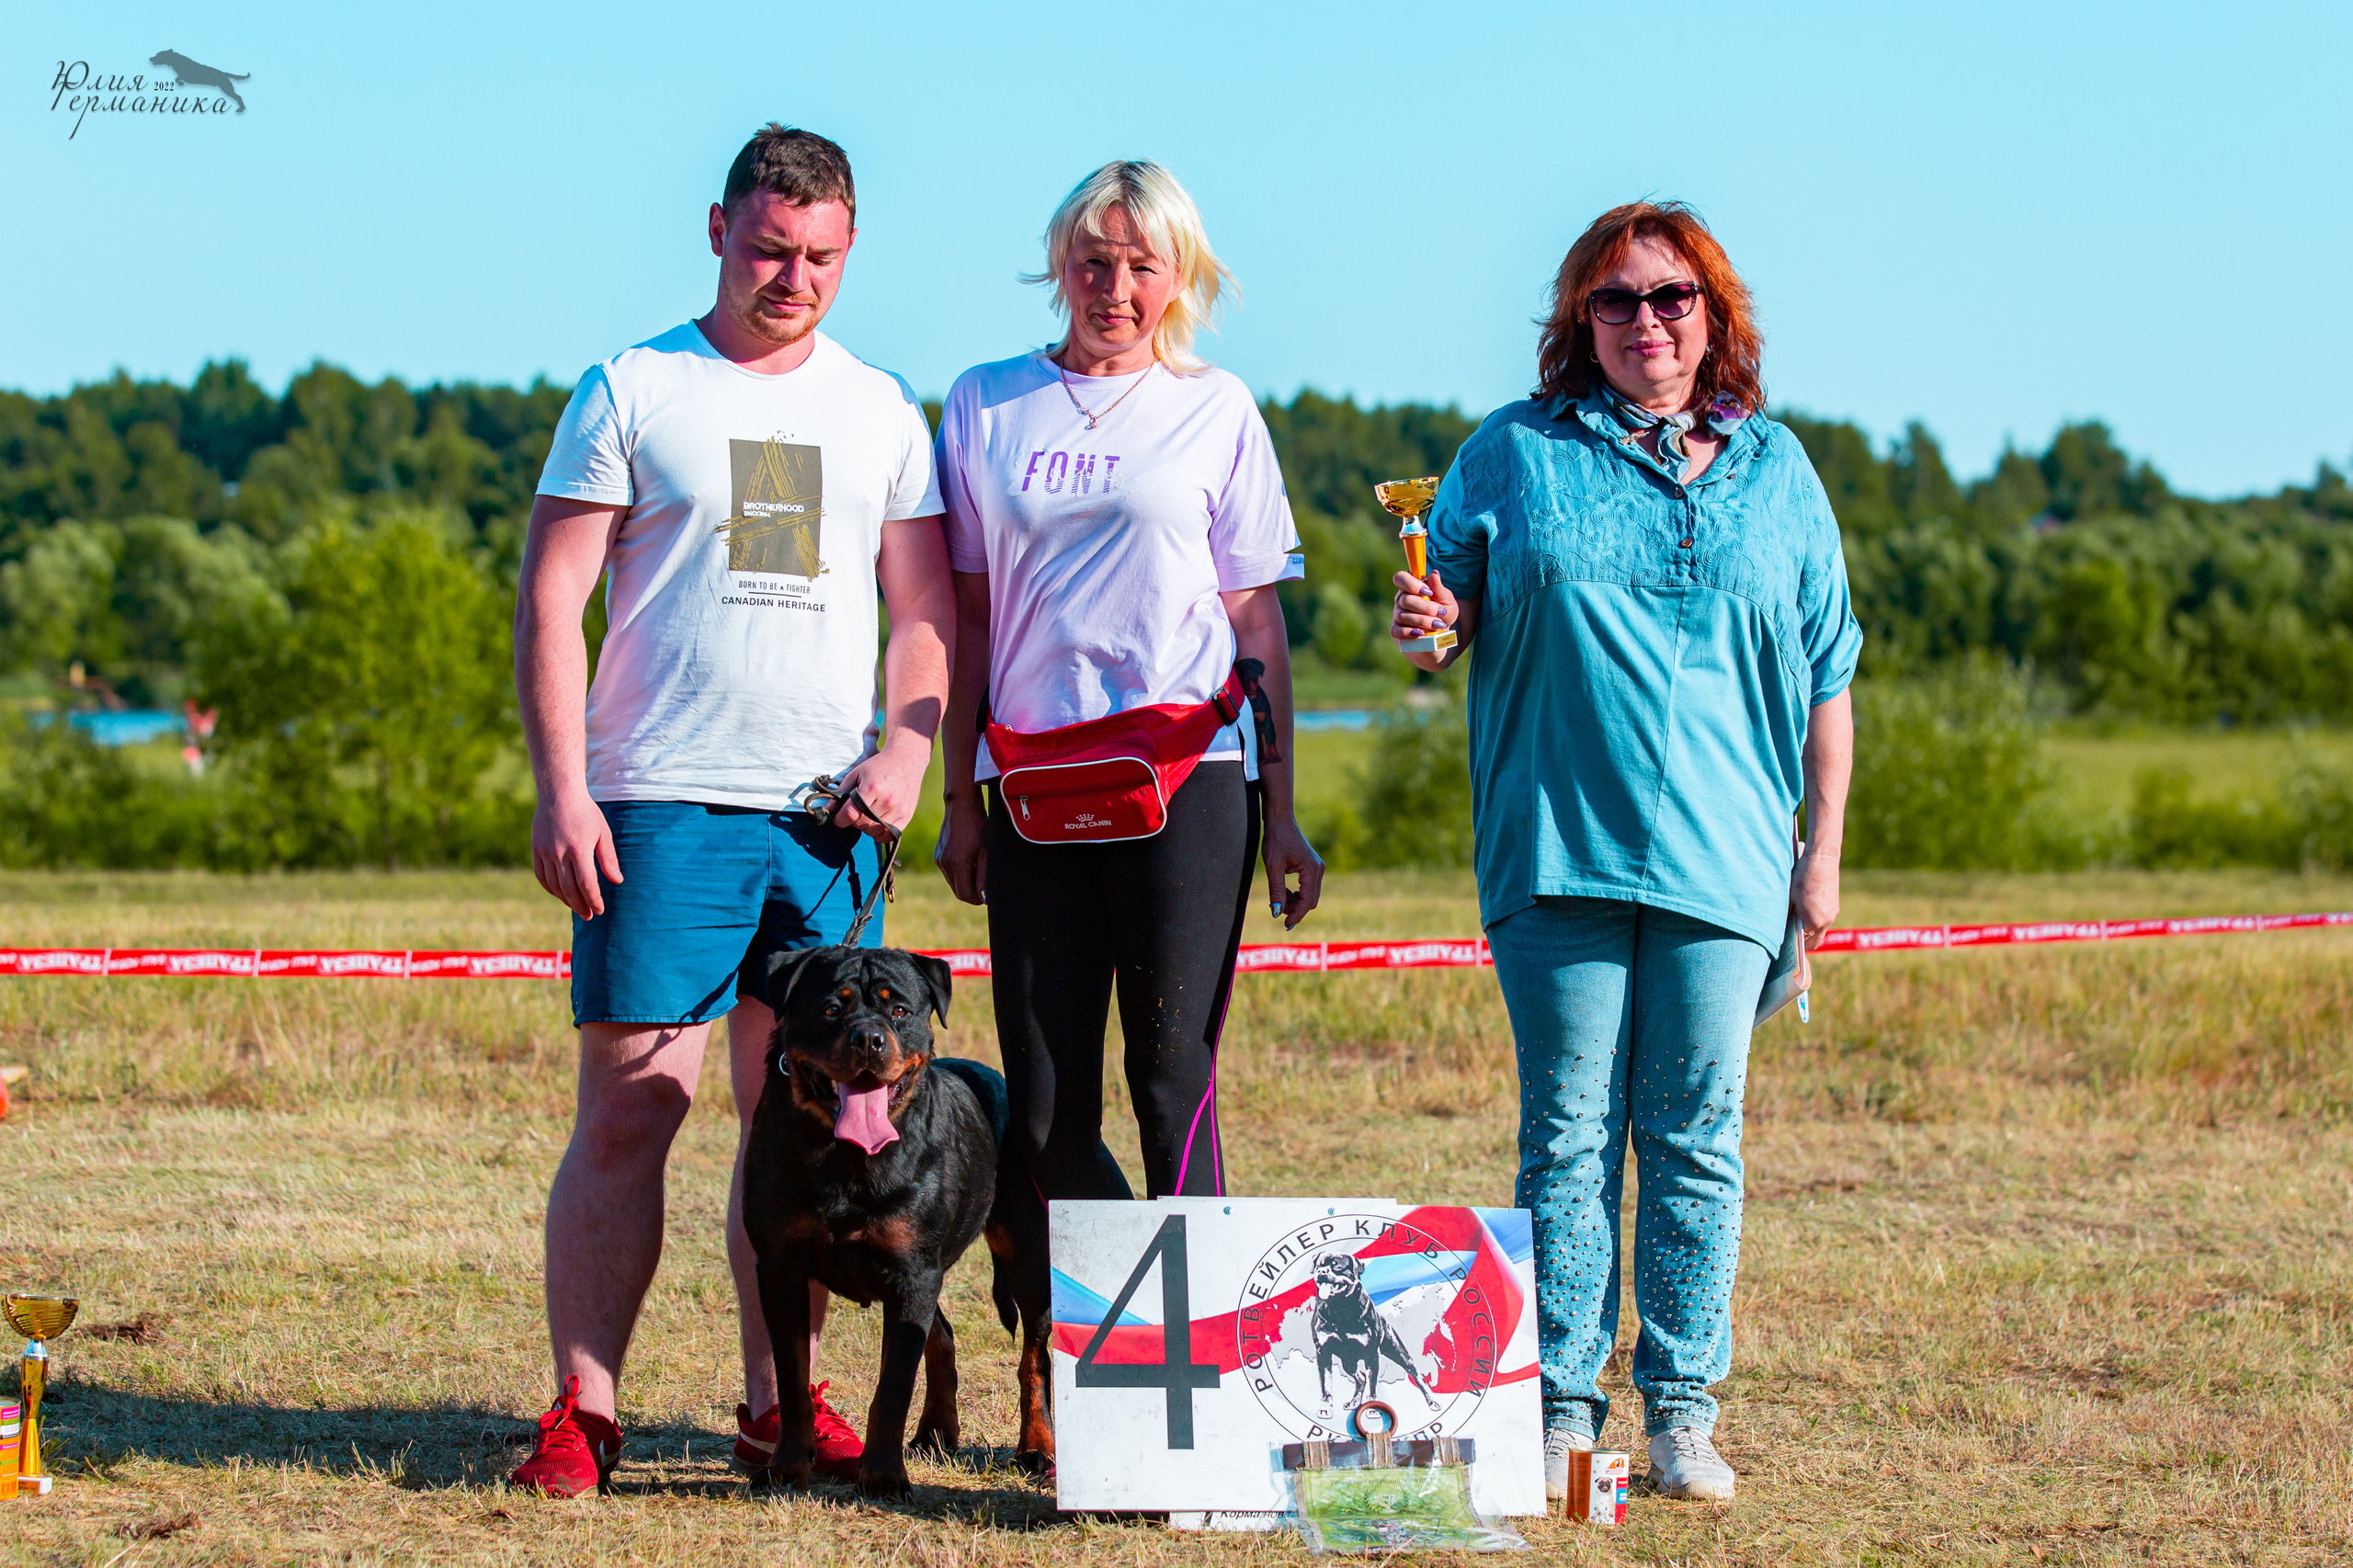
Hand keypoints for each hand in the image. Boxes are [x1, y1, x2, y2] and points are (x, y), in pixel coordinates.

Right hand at [532, 788, 618, 919]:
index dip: (593, 900)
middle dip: (580, 906)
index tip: (600, 910)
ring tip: (577, 908)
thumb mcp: (603, 833)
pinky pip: (541, 876)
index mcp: (579, 849)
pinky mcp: (536, 850)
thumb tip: (617, 881)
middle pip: (569, 889)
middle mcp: (559, 853)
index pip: (586, 884)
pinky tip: (560, 894)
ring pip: (554, 885)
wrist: (558, 794)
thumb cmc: (586, 812)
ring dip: (566, 900)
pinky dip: (551, 889)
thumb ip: (608, 859)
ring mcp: (545, 852)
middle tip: (589, 916)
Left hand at [831, 733, 929, 837]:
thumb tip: (827, 810)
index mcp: (872, 788)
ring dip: (865, 827)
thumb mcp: (856, 774)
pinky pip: (889, 835)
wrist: (906, 760)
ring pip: (874, 830)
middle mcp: (887, 800)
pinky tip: (876, 823)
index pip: (850, 813)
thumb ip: (841, 792)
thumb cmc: (878, 766)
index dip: (839, 819)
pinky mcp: (907, 815)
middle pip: (861, 823)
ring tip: (866, 815)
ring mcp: (898, 809)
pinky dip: (879, 833)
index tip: (837, 818)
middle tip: (854, 812)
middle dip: (853, 821)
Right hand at [935, 791, 987, 905]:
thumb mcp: (987, 851)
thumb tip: (984, 896)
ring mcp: (939, 859)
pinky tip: (969, 860)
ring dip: (965, 882)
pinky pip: (949, 872)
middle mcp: (944, 863)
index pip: (964, 895)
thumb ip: (984, 875)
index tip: (987, 896)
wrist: (962, 805)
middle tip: (985, 886)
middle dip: (972, 893)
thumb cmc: (978, 825)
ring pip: (953, 883)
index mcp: (957, 863)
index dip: (977, 900)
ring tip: (978, 868)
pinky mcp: (937, 855)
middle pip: (958, 891)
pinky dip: (959, 873)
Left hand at [1262, 813, 1325, 930]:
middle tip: (1276, 909)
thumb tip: (1277, 913)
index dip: (1296, 915)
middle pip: (1311, 901)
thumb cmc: (1276, 840)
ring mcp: (1317, 868)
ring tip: (1278, 899)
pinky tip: (1285, 892)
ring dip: (1295, 902)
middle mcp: (1318, 869)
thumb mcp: (1273, 867)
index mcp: (1311, 870)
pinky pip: (1308, 888)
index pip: (1307, 901)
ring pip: (1310, 896)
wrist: (1280, 821)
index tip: (1285, 925)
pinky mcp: (1313, 867)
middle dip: (1295, 909)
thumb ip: (1277, 891)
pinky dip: (1297, 894)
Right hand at [1391, 567, 1457, 642]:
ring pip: (1402, 616)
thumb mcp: (1447, 600)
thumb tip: (1434, 574)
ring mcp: (1397, 614)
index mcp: (1411, 587)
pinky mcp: (1396, 630)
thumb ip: (1440, 588)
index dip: (1411, 584)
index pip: (1400, 578)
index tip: (1428, 592)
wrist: (1441, 633)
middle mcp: (1401, 599)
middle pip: (1405, 600)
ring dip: (1422, 621)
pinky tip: (1420, 633)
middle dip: (1425, 607)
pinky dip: (1408, 632)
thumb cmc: (1443, 613)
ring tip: (1438, 624)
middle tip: (1440, 611)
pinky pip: (1395, 631)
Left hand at [1792, 843, 1839, 949]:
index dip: (1794, 941)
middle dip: (1804, 941)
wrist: (1822, 861)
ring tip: (1796, 922)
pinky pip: (1825, 918)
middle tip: (1791, 939)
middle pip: (1815, 939)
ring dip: (1810, 928)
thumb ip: (1788, 915)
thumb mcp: (1790, 898)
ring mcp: (1833, 913)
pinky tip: (1806, 910)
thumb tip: (1783, 926)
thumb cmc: (1803, 878)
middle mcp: (1826, 920)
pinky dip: (1816, 919)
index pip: (1803, 940)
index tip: (1785, 943)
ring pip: (1820, 928)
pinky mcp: (1835, 905)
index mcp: (1814, 921)